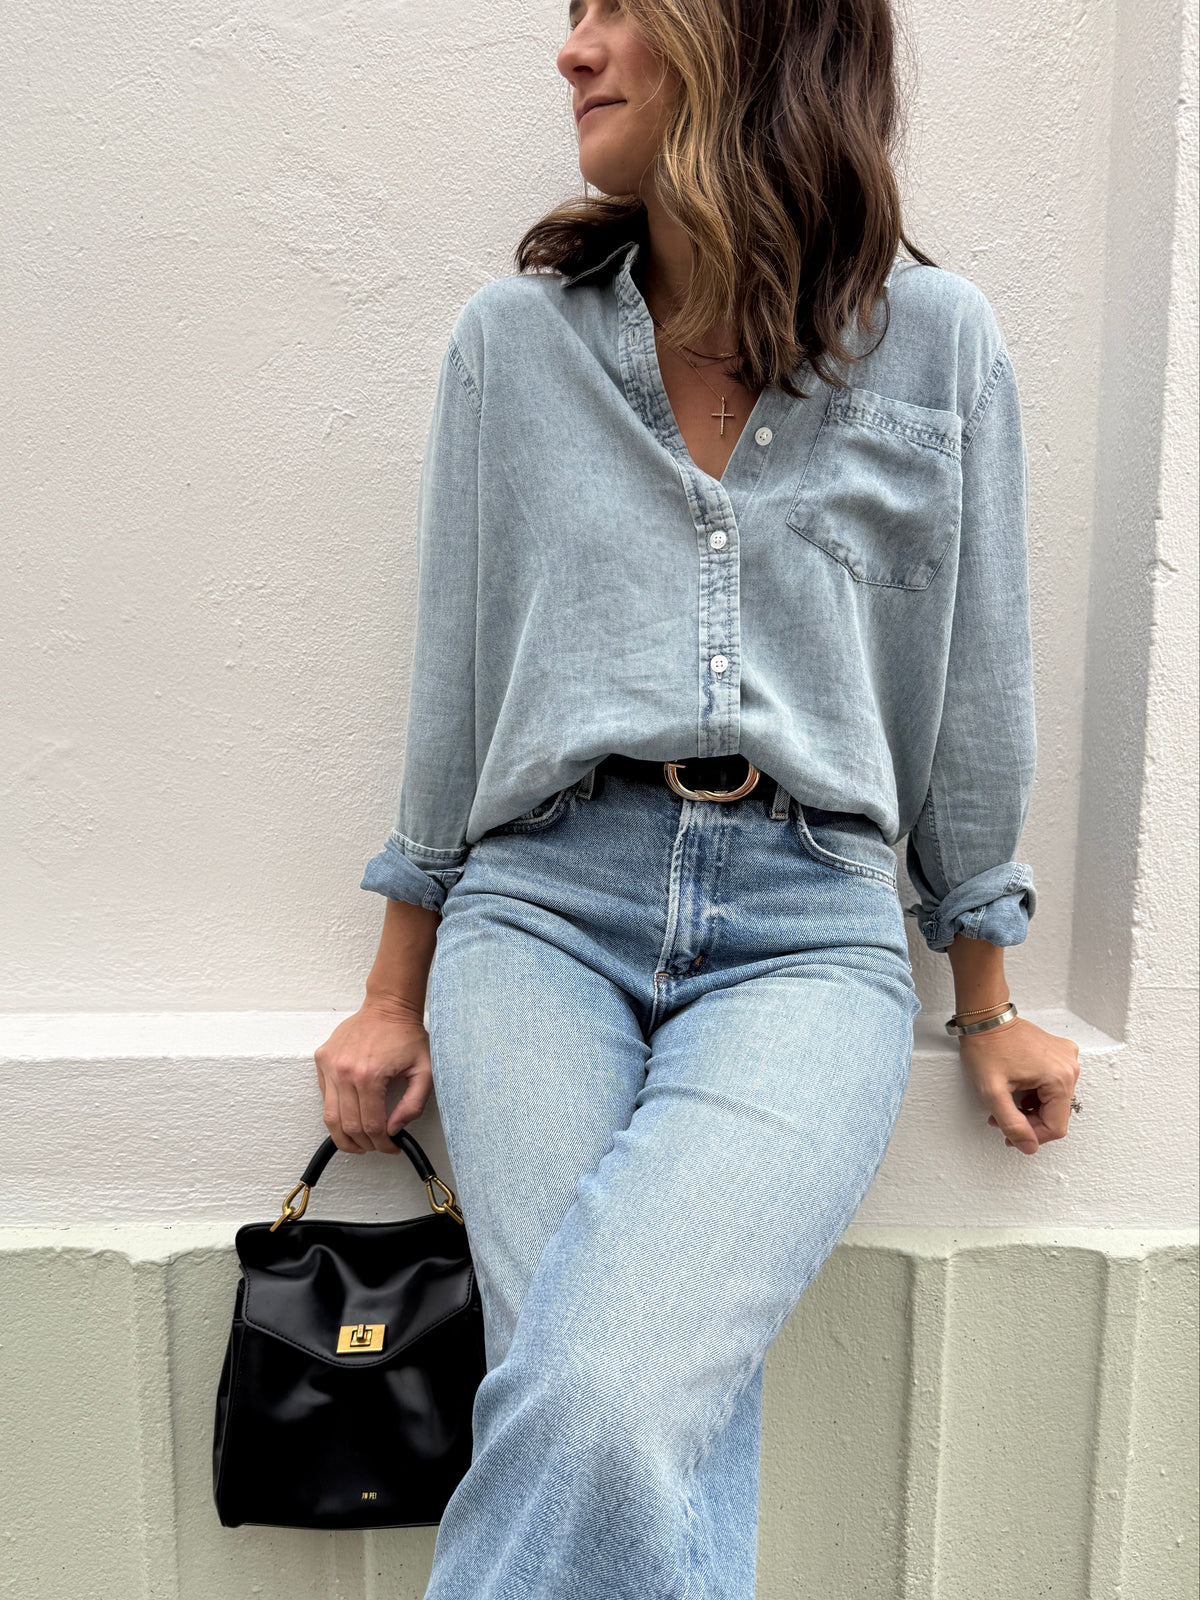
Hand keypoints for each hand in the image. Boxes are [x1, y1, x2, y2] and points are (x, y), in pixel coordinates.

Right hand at [313, 999, 432, 1153]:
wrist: (388, 1006)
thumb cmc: (407, 1035)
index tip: (392, 1147)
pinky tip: (350, 1115)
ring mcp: (329, 1065)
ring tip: (359, 1143)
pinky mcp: (321, 1059)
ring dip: (344, 1136)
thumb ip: (412, 1105)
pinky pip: (324, 1096)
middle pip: (349, 1126)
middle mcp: (344, 1072)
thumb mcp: (424, 1071)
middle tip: (377, 1146)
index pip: (372, 1125)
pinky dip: (335, 1112)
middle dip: (365, 1144)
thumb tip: (394, 1129)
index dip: (383, 1143)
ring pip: (330, 1116)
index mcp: (370, 1075)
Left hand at [957, 1017, 1080, 1155]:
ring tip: (1007, 1104)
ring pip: (1055, 1102)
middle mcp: (1069, 1067)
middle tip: (1002, 1119)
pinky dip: (1037, 1094)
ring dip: (1032, 1109)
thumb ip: (1011, 1124)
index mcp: (1059, 1077)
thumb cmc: (986, 1047)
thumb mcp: (992, 1092)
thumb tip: (1028, 1146)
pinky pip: (1054, 1085)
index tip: (1011, 1136)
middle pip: (1056, 1114)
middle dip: (1029, 1122)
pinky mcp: (1060, 1054)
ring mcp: (1067, 1058)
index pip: (1056, 1127)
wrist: (984, 1019)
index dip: (1032, 1137)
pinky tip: (1018, 1091)